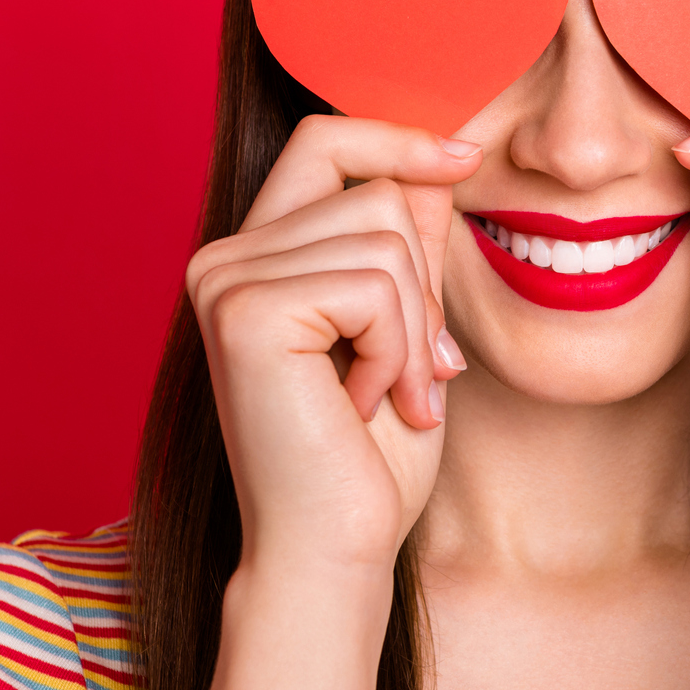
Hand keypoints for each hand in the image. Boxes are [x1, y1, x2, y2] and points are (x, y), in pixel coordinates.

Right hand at [186, 116, 479, 576]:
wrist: (333, 551)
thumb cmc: (369, 459)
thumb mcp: (406, 330)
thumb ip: (407, 247)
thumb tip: (434, 160)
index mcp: (253, 257)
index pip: (323, 141)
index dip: (396, 138)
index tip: (466, 157)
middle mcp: (223, 258)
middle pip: (373, 188)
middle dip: (423, 282)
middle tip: (421, 371)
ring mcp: (225, 280)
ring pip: (383, 235)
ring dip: (415, 326)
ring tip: (392, 396)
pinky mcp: (246, 311)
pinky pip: (372, 284)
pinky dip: (397, 349)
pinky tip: (366, 405)